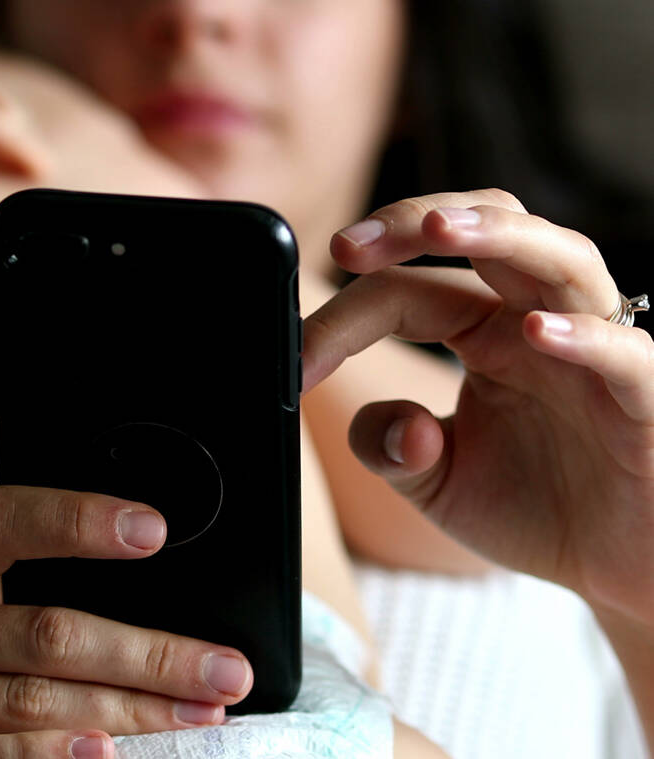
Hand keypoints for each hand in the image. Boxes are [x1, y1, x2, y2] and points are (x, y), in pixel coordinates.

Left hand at [303, 189, 653, 625]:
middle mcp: (536, 323)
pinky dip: (583, 337)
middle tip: (348, 243)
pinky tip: (534, 330)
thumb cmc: (540, 509)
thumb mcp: (435, 481)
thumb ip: (386, 447)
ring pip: (560, 259)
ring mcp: (595, 352)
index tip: (296, 361)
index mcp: (483, 331)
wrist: (622, 567)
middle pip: (487, 229)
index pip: (406, 291)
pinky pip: (624, 354)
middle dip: (416, 220)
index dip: (343, 318)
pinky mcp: (648, 399)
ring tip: (438, 229)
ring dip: (499, 235)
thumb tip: (385, 422)